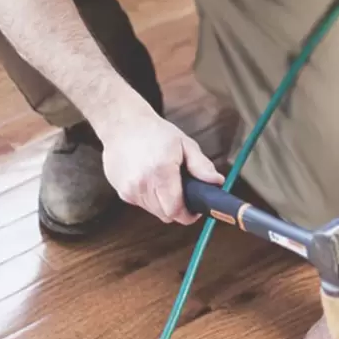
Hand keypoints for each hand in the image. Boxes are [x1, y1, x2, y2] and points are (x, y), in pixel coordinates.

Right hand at [101, 110, 222, 224]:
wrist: (122, 124)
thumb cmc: (154, 132)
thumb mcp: (184, 143)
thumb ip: (201, 165)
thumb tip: (217, 182)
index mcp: (161, 172)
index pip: (176, 211)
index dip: (189, 214)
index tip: (196, 209)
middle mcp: (142, 184)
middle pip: (166, 215)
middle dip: (178, 208)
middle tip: (184, 192)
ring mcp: (129, 190)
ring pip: (154, 211)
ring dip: (163, 203)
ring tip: (166, 181)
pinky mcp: (122, 192)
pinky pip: (142, 204)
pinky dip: (150, 197)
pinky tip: (150, 179)